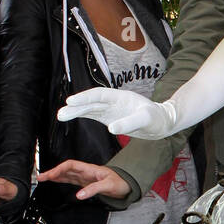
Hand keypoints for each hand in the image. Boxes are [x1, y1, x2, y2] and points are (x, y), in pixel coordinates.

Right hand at [37, 160, 130, 200]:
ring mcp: (86, 177)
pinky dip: (62, 179)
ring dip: (56, 175)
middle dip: (53, 172)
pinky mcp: (86, 182)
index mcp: (90, 169)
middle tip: (41, 177)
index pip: (70, 165)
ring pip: (67, 174)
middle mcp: (86, 172)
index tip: (50, 175)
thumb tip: (79, 195)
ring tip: (43, 178)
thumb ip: (93, 189)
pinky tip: (56, 180)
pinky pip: (71, 179)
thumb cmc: (120, 182)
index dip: (59, 169)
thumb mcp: (108, 186)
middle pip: (66, 169)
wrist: (128, 185)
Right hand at [58, 88, 177, 138]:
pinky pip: (93, 115)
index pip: (100, 95)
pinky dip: (82, 115)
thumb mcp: (146, 119)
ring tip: (61, 116)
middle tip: (62, 113)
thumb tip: (111, 128)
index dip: (85, 97)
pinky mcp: (109, 117)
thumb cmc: (156, 118)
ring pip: (90, 108)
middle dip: (77, 106)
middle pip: (92, 102)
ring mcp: (111, 109)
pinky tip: (70, 117)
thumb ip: (130, 123)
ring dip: (76, 111)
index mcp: (121, 97)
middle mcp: (114, 101)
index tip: (72, 101)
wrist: (162, 122)